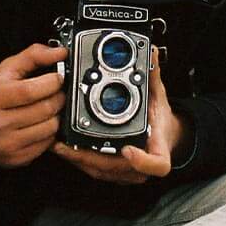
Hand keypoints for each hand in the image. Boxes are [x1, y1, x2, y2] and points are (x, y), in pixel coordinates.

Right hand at [0, 42, 66, 168]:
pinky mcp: (16, 159)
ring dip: (56, 115)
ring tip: (48, 107)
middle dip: (58, 97)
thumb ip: (32, 56)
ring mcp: (6, 145)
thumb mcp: (5, 70)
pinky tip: (40, 123)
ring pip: (51, 127)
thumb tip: (59, 53)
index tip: (58, 77)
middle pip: (44, 109)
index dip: (51, 82)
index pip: (30, 91)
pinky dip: (50, 132)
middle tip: (57, 91)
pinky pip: (48, 144)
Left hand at [52, 44, 191, 183]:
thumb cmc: (161, 120)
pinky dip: (79, 159)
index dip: (142, 161)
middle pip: (117, 168)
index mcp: (158, 148)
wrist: (165, 137)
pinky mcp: (114, 172)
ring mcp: (127, 172)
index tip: (128, 149)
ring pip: (102, 171)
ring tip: (60, 144)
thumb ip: (153, 75)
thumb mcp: (159, 96)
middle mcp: (142, 165)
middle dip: (90, 156)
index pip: (156, 164)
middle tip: (68, 145)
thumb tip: (151, 52)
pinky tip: (65, 147)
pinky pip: (95, 169)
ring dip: (79, 159)